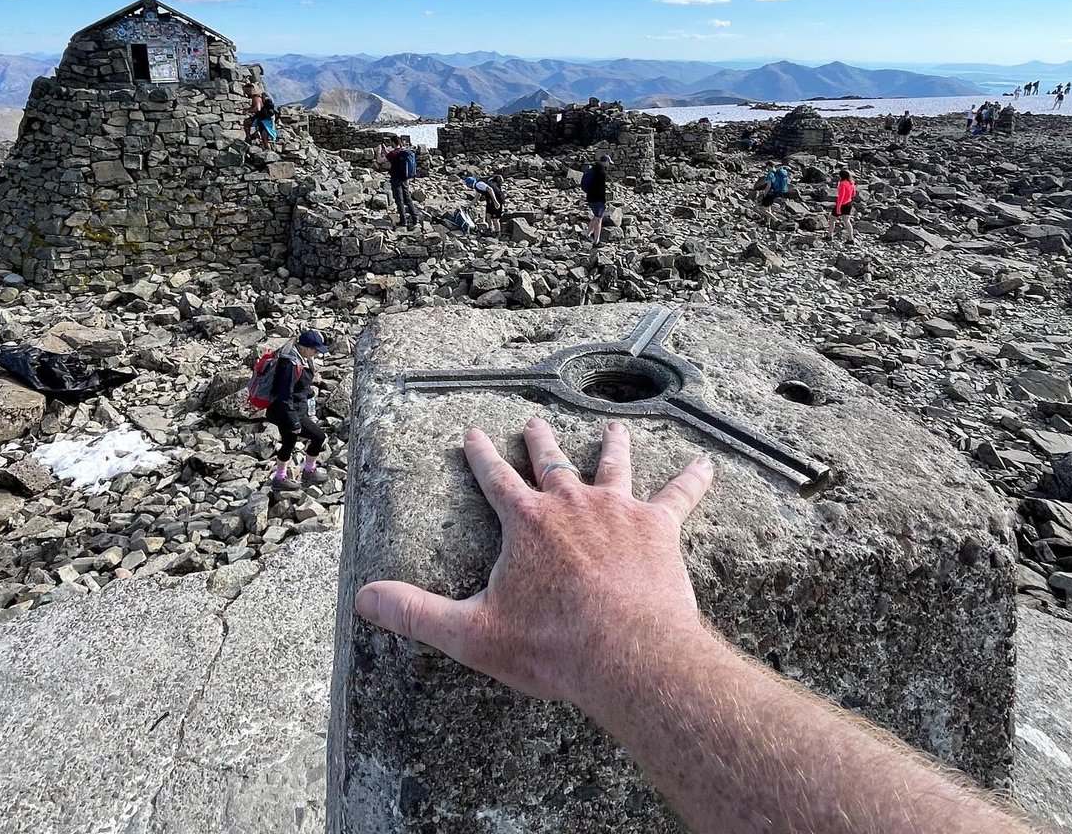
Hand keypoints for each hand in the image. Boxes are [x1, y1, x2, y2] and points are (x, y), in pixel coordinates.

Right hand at [355, 416, 712, 710]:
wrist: (626, 652)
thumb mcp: (471, 633)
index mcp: (526, 522)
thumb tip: (364, 597)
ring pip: (612, 467)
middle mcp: (570, 504)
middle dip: (539, 440)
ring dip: (612, 446)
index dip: (481, 455)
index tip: (473, 432)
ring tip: (614, 427)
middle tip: (533, 419)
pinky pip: (679, 495)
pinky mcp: (659, 527)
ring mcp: (617, 511)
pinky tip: (708, 464)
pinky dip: (693, 480)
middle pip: (551, 462)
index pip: (495, 478)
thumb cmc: (551, 645)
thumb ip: (415, 613)